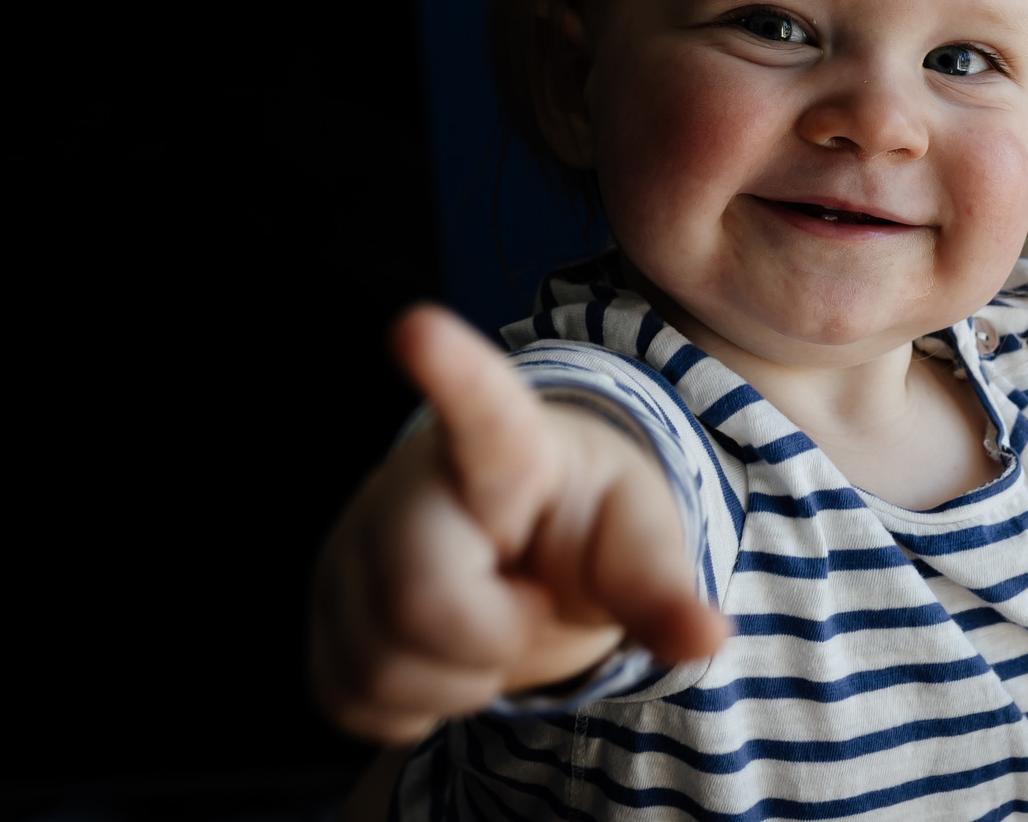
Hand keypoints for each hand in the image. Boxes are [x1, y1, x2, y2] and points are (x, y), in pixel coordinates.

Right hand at [309, 305, 728, 741]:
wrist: (524, 549)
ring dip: (455, 677)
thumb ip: (660, 586)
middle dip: (491, 637)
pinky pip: (352, 696)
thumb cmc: (582, 527)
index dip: (448, 371)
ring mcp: (350, 543)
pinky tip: (444, 652)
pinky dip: (413, 702)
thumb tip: (706, 637)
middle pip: (419, 599)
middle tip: (523, 604)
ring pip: (381, 664)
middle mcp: (407, 481)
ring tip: (488, 621)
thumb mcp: (636, 543)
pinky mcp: (320, 609)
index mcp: (507, 449)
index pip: (481, 410)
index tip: (417, 326)